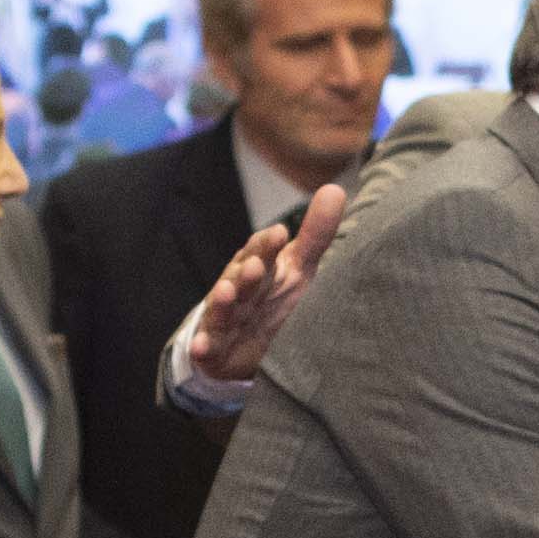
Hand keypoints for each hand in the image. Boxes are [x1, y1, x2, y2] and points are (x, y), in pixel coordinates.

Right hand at [182, 181, 346, 388]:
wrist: (238, 342)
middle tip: (256, 264)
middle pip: (243, 279)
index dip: (269, 245)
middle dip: (247, 272)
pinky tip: (202, 347)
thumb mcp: (297, 268)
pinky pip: (208, 347)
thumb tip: (335, 190)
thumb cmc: (272, 298)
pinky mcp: (214, 347)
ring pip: (223, 309)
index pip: (262, 252)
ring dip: (223, 301)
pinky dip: (203, 346)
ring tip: (226, 292)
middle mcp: (238, 289)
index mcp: (258, 267)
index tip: (280, 234)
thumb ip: (315, 235)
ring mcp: (224, 318)